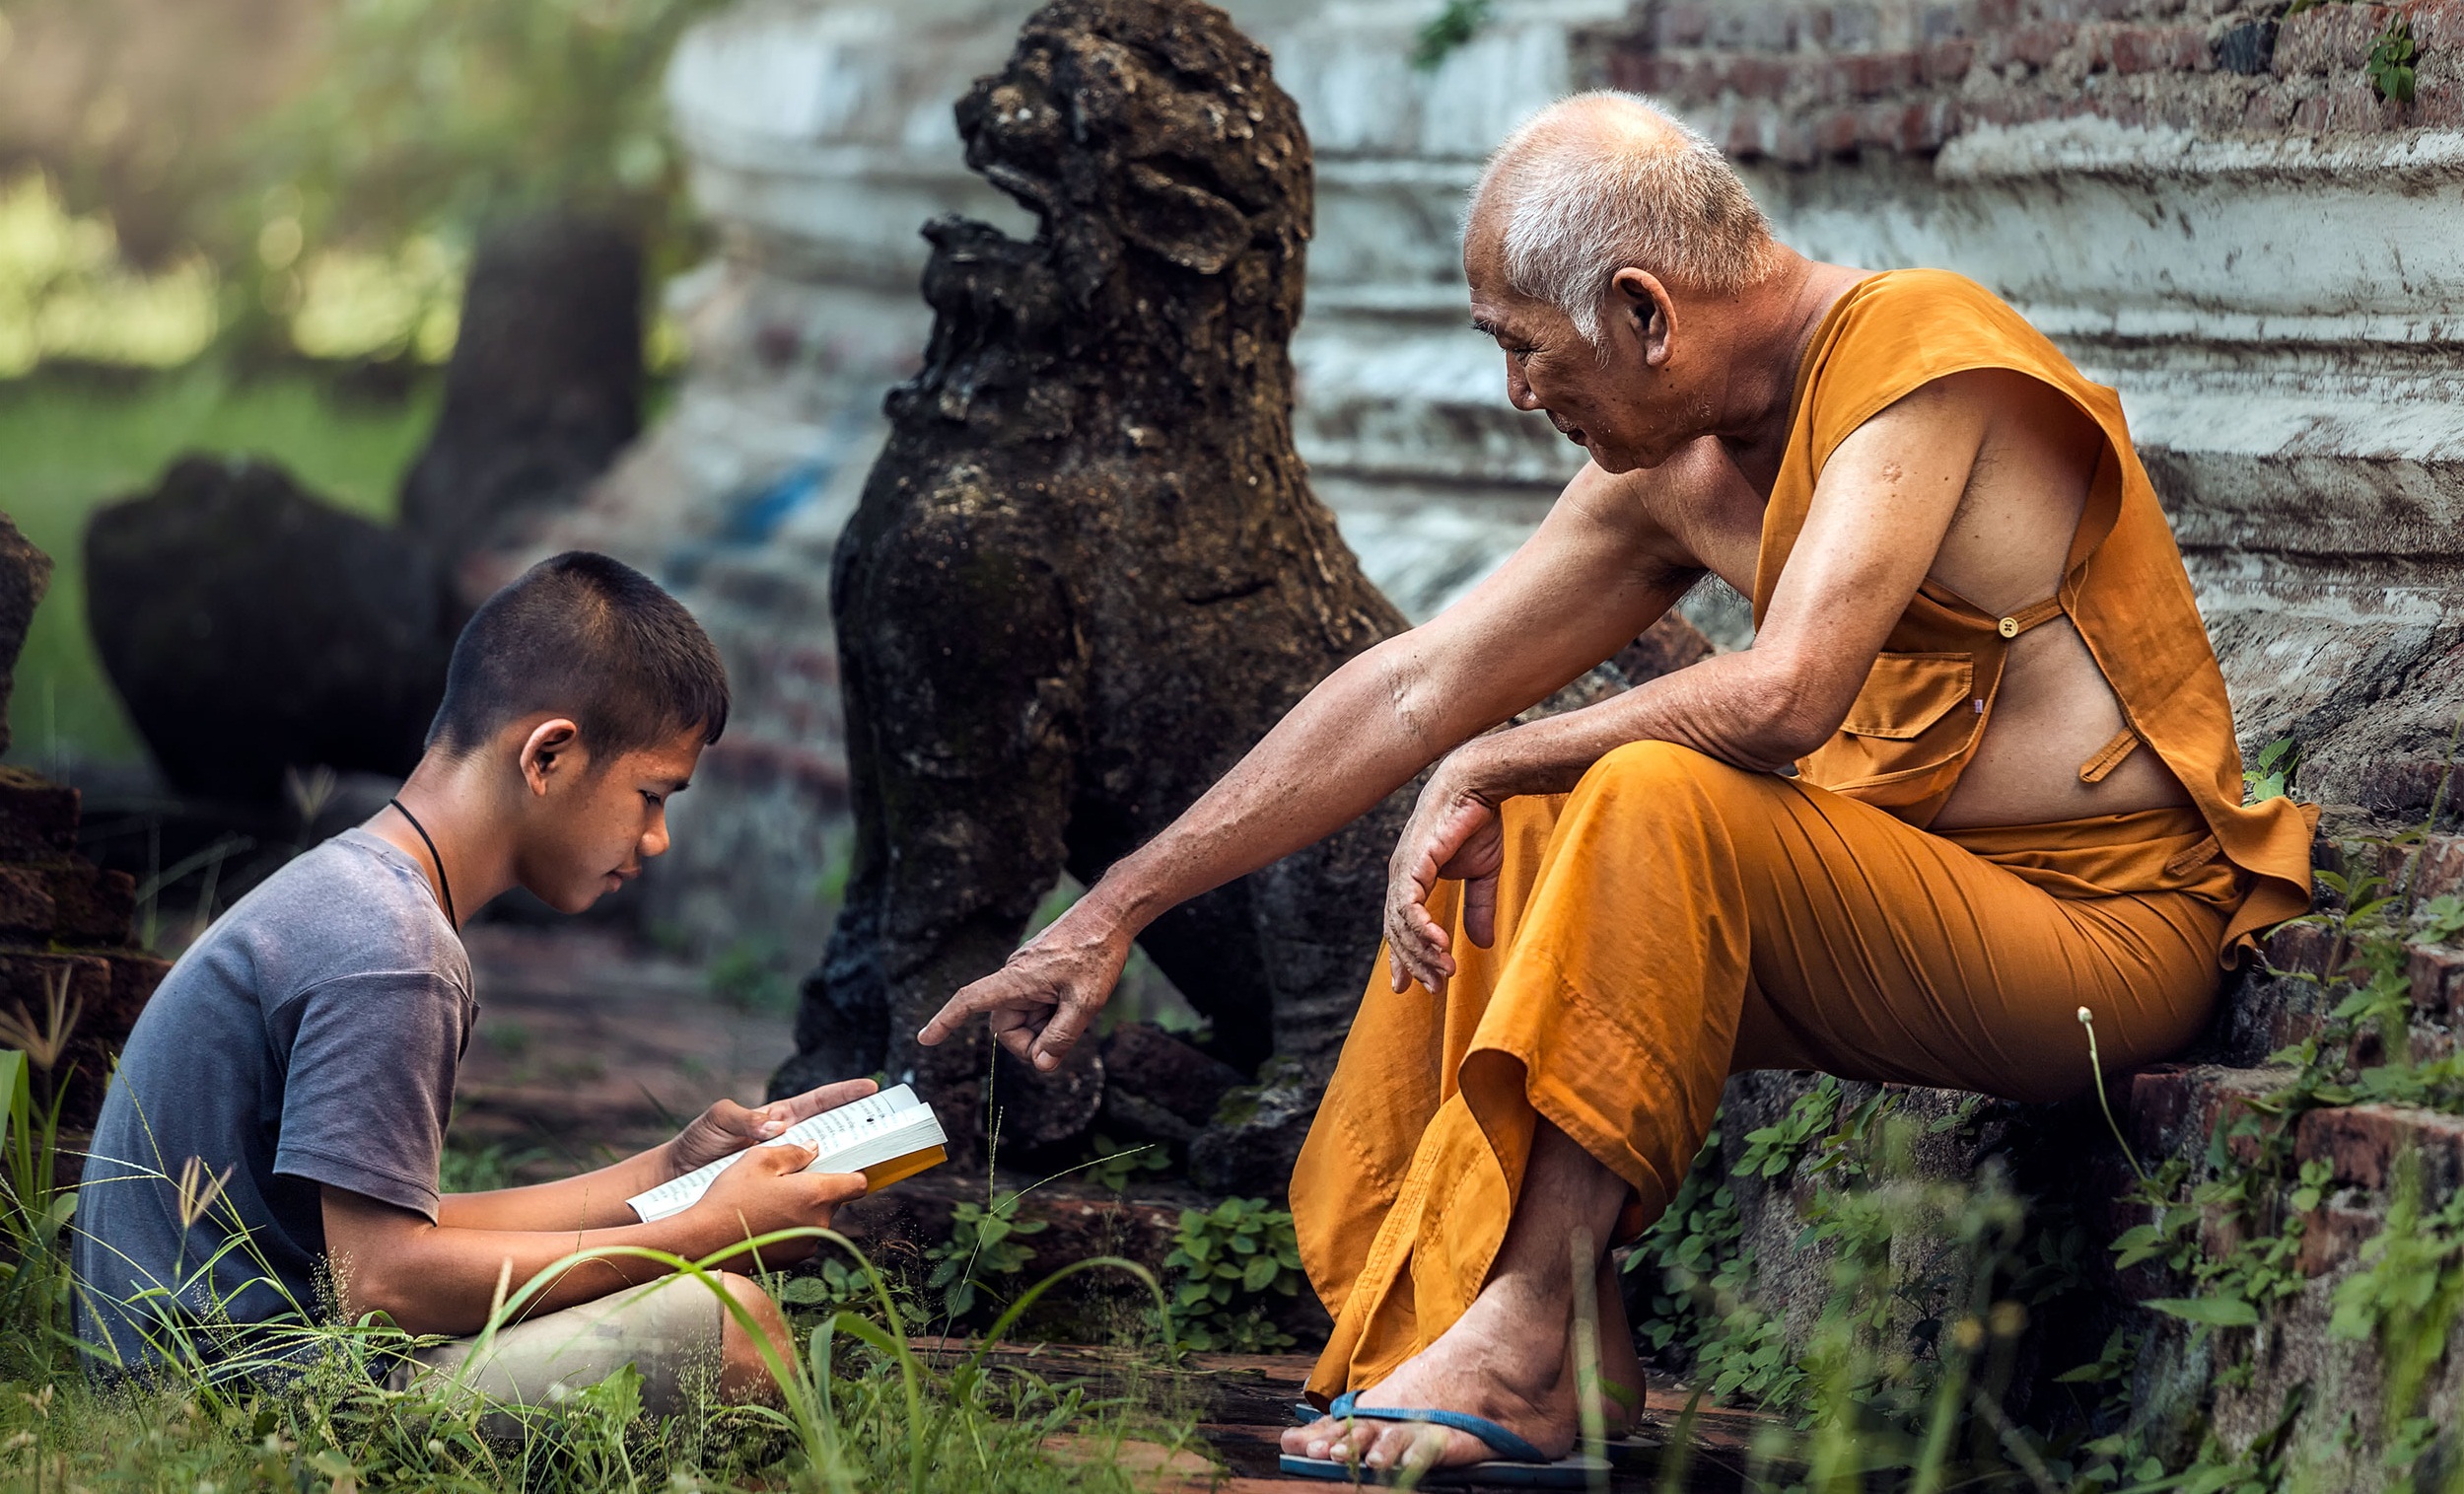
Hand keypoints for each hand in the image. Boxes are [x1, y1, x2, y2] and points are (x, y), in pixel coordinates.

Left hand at [662, 1077, 880, 1178]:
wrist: (676, 1180)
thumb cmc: (697, 1143)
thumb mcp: (718, 1119)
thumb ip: (745, 1118)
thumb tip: (777, 1128)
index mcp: (779, 1118)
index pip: (819, 1102)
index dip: (845, 1094)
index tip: (872, 1088)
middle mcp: (788, 1142)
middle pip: (832, 1133)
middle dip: (860, 1130)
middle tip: (886, 1130)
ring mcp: (785, 1168)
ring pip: (823, 1165)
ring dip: (844, 1166)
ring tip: (868, 1167)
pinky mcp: (778, 1192)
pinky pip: (805, 1192)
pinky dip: (820, 1195)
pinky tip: (833, 1200)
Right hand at [691, 1141, 866, 1266]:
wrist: (702, 1244)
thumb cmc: (729, 1198)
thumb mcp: (758, 1160)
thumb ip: (793, 1151)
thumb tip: (814, 1149)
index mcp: (816, 1195)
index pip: (858, 1183)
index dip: (852, 1170)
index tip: (840, 1164)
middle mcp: (819, 1224)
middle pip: (834, 1200)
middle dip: (817, 1187)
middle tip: (789, 1177)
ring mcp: (806, 1245)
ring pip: (816, 1217)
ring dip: (802, 1207)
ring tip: (769, 1199)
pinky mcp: (792, 1260)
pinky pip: (801, 1235)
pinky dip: (789, 1225)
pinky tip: (763, 1218)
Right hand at [916, 901, 1132, 1071]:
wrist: (1110, 914)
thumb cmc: (1098, 952)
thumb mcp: (1086, 1002)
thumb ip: (1062, 1037)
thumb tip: (1041, 1065)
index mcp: (1017, 979)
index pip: (969, 1001)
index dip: (946, 1021)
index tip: (926, 1038)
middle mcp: (1015, 975)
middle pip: (1006, 1025)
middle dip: (1031, 1039)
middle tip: (1065, 1033)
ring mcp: (1026, 972)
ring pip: (1024, 1016)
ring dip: (1045, 1024)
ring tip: (1075, 1006)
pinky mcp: (1038, 971)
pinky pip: (1035, 1002)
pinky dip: (1051, 1010)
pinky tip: (1075, 997)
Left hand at [1385, 753, 1506, 999]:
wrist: (1477, 785)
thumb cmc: (1477, 821)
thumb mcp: (1481, 873)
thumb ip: (1477, 907)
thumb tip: (1483, 944)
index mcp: (1410, 879)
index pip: (1400, 926)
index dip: (1404, 957)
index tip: (1409, 987)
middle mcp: (1400, 877)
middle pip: (1397, 932)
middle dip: (1414, 963)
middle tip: (1433, 989)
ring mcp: (1402, 870)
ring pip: (1401, 924)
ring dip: (1422, 952)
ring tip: (1443, 974)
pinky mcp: (1412, 864)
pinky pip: (1410, 906)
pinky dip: (1422, 929)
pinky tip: (1440, 946)